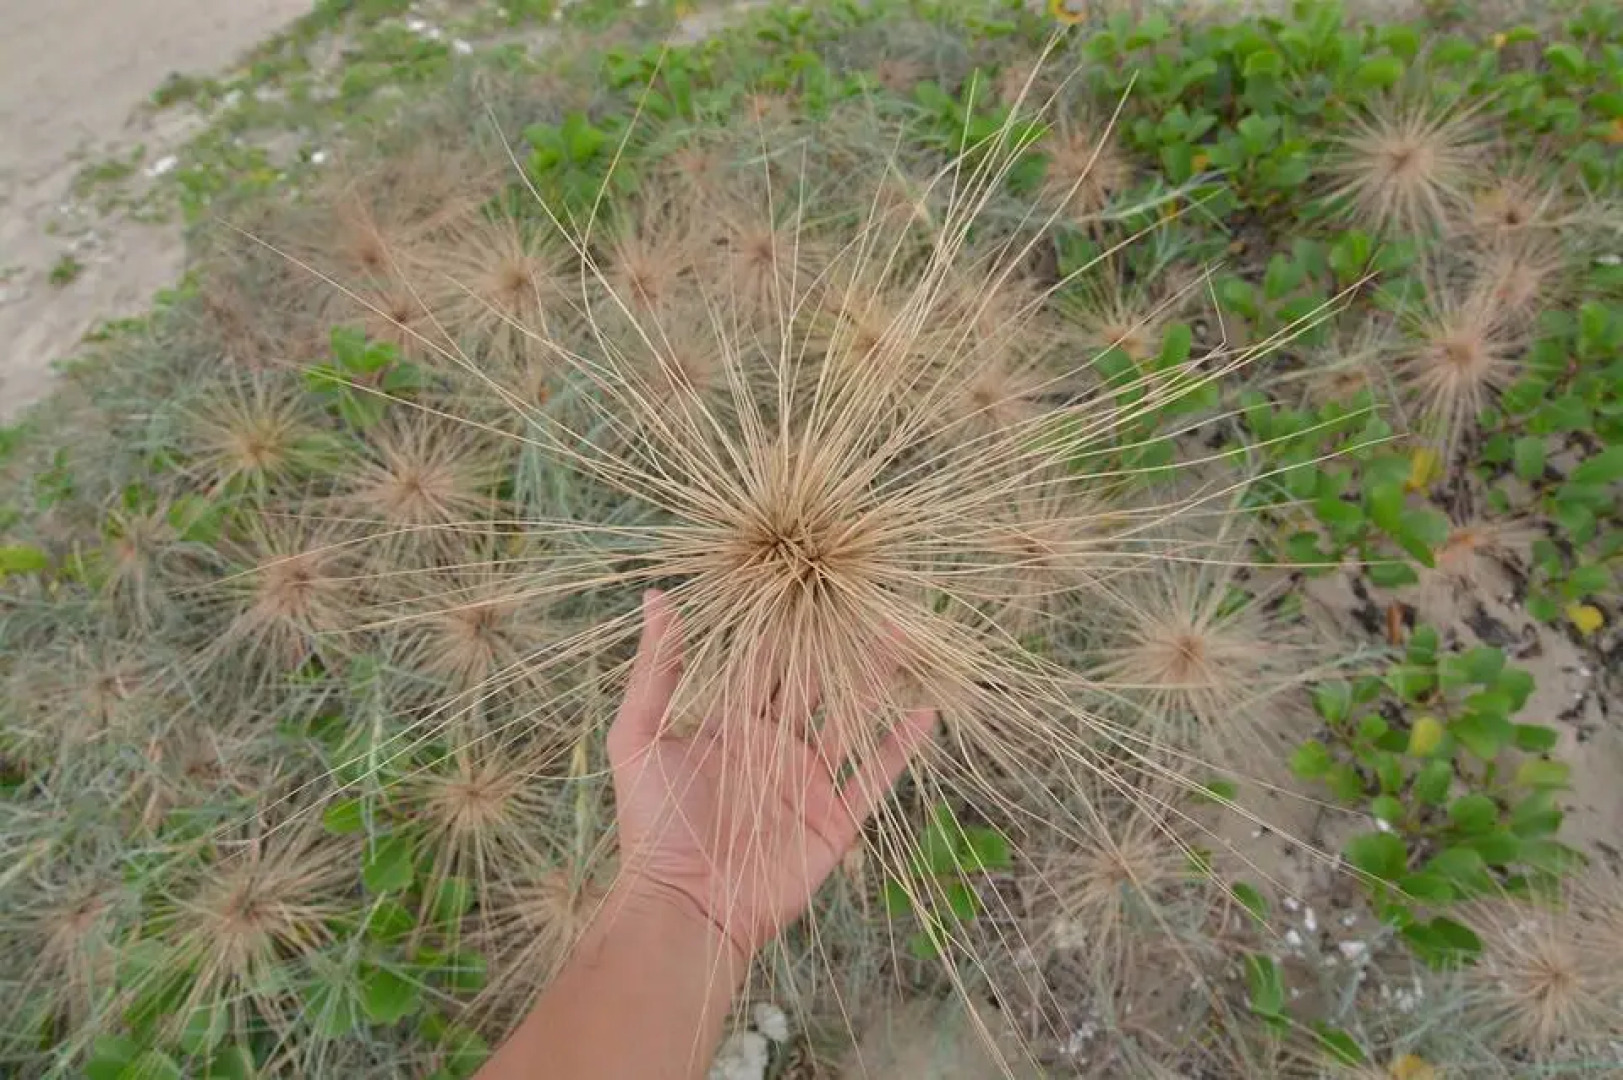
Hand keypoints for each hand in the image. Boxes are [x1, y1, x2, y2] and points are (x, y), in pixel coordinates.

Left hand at [606, 590, 935, 960]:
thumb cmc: (652, 824)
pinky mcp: (833, 817)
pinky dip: (901, 745)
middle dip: (839, 642)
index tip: (807, 578)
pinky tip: (926, 711)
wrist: (684, 906)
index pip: (764, 661)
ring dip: (876, 680)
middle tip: (868, 595)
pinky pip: (875, 775)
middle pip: (814, 681)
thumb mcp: (638, 736)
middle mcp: (773, 745)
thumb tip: (656, 596)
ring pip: (850, 717)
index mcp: (730, 723)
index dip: (784, 624)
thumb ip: (655, 669)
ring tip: (905, 637)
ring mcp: (808, 780)